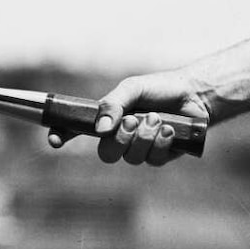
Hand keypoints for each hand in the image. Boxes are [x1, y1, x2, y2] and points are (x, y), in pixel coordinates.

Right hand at [48, 70, 210, 165]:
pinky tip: (169, 129)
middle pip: (106, 154)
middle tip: (133, 120)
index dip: (62, 136)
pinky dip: (160, 142)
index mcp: (106, 119)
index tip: (55, 140)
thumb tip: (101, 129)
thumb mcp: (132, 88)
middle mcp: (119, 137)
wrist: (194, 94)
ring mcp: (138, 149)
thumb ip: (113, 104)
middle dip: (120, 139)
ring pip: (130, 158)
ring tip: (157, 119)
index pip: (76, 131)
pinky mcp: (159, 156)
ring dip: (144, 137)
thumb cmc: (159, 88)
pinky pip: (152, 160)